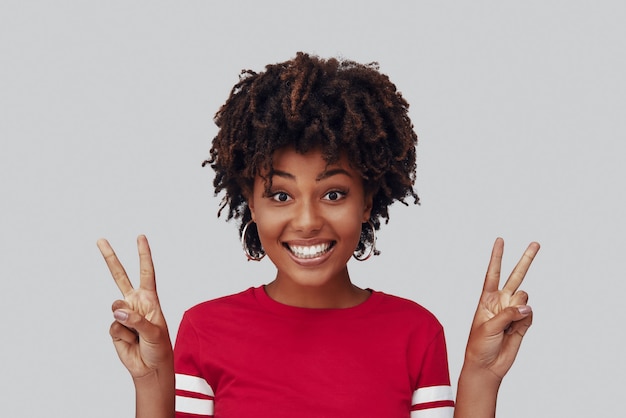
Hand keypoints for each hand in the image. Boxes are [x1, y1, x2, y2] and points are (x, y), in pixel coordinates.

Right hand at [97, 235, 172, 378]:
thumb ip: (137, 320)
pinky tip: (130, 341)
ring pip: (116, 308)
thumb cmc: (159, 347)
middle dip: (111, 258)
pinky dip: (122, 335)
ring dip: (126, 321)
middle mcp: (135, 303)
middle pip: (120, 276)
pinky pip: (113, 326)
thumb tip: (117, 311)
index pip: (146, 272)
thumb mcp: (155, 332)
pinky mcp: (115, 327)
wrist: (150, 367)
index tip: (140, 237)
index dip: (144, 255)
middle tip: (101, 240)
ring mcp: (123, 314)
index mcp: (150, 299)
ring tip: (136, 333)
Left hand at [463, 237, 539, 379]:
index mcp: (487, 299)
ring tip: (509, 323)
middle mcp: (501, 301)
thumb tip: (527, 307)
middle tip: (535, 244)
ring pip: (524, 298)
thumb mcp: (488, 326)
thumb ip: (508, 314)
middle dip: (526, 260)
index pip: (493, 273)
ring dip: (519, 309)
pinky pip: (530, 314)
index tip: (500, 240)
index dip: (497, 257)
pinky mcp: (523, 323)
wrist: (487, 366)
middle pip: (515, 276)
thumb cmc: (479, 345)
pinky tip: (516, 329)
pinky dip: (526, 320)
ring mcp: (513, 311)